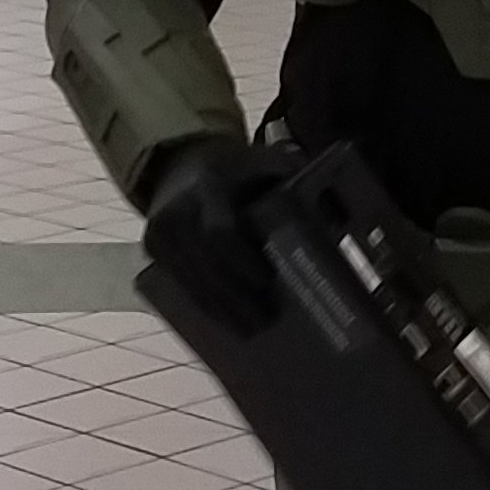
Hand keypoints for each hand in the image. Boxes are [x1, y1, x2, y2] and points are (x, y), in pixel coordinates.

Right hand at [141, 136, 290, 336]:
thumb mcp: (263, 163)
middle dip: (236, 298)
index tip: (266, 281)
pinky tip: (225, 318)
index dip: (242, 263)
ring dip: (220, 309)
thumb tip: (337, 218)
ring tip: (249, 328)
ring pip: (191, 281)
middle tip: (266, 321)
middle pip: (207, 266)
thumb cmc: (234, 168)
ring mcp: (160, 231)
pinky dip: (204, 303)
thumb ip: (293, 184)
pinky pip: (179, 282)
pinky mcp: (152, 246)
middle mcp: (178, 210)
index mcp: (208, 186)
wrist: (180, 160)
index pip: (220, 233)